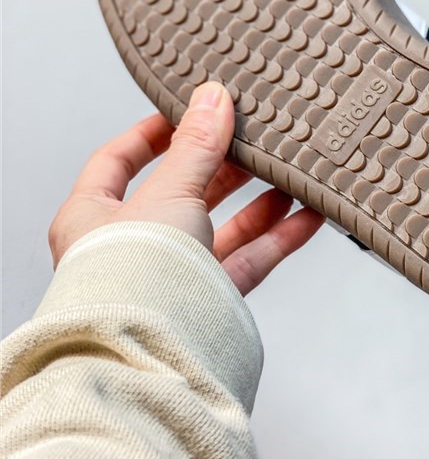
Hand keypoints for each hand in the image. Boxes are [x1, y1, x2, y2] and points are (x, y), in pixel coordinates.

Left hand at [48, 82, 324, 295]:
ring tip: (289, 174)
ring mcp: (170, 277)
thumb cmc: (133, 281)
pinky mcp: (207, 303)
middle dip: (221, 166)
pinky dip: (276, 238)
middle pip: (180, 193)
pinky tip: (306, 217)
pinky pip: (246, 262)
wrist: (150, 359)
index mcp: (93, 217)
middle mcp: (129, 248)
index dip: (152, 134)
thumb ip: (196, 147)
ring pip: (220, 229)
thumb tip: (212, 99)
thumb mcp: (168, 193)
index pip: (118, 161)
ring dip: (257, 201)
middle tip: (251, 140)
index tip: (188, 114)